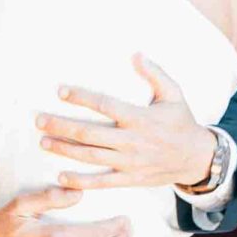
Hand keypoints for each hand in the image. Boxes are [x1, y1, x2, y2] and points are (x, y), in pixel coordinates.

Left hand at [42, 56, 218, 191]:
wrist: (197, 158)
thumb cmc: (182, 122)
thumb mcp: (174, 94)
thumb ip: (155, 74)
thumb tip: (136, 54)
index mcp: (141, 118)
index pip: (105, 105)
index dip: (82, 98)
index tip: (61, 91)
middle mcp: (132, 141)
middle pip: (89, 133)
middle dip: (61, 126)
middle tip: (39, 120)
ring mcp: (130, 162)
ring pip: (91, 156)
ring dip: (64, 149)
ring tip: (44, 141)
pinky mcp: (130, 179)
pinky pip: (102, 182)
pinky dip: (81, 181)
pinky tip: (61, 176)